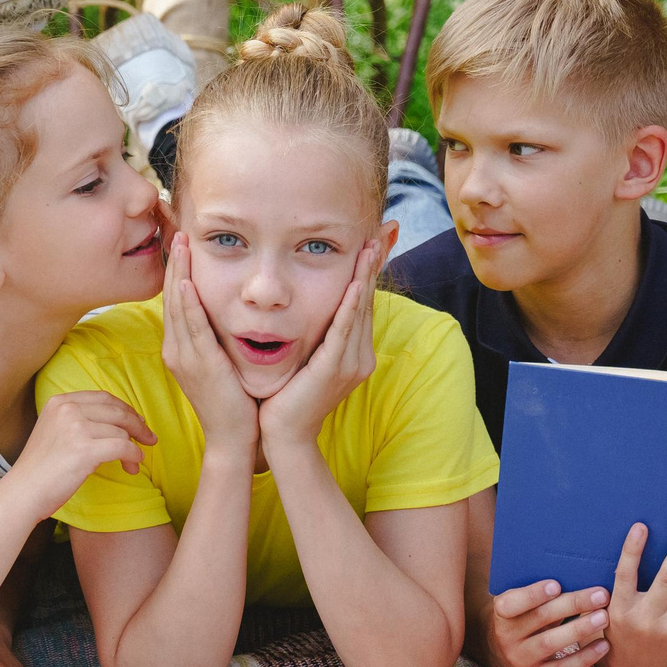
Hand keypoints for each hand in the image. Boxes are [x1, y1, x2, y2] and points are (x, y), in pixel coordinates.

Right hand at [9, 390, 155, 517]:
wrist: (23, 492)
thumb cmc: (41, 468)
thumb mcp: (54, 431)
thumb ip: (78, 420)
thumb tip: (120, 422)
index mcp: (60, 401)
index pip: (103, 397)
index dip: (125, 409)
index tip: (137, 421)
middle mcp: (68, 409)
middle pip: (117, 411)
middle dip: (137, 425)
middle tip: (149, 438)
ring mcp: (76, 428)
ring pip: (121, 431)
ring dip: (133, 448)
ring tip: (133, 464)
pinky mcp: (85, 449)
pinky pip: (123, 448)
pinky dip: (133, 456)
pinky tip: (133, 465)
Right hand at [159, 232, 258, 459]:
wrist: (233, 438)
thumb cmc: (232, 401)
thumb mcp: (218, 364)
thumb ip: (216, 339)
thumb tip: (224, 315)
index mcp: (180, 348)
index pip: (175, 301)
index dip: (176, 271)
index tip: (181, 244)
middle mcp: (176, 349)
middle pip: (171, 297)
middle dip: (174, 263)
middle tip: (177, 230)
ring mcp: (184, 357)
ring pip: (178, 306)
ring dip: (179, 272)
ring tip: (180, 243)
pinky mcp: (200, 365)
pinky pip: (192, 327)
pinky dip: (188, 303)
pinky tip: (187, 282)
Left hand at [256, 239, 381, 452]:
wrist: (284, 435)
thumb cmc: (288, 396)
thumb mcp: (306, 358)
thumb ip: (314, 335)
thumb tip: (309, 307)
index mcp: (354, 351)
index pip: (362, 301)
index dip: (369, 270)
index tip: (374, 240)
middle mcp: (360, 355)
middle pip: (366, 300)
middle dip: (373, 265)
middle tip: (381, 231)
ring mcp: (351, 363)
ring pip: (359, 311)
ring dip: (365, 276)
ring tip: (371, 246)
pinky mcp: (335, 369)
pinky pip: (344, 331)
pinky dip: (349, 306)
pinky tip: (355, 283)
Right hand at [484, 579, 610, 666]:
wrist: (500, 653)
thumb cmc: (523, 617)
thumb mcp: (521, 602)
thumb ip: (542, 592)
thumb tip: (580, 573)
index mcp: (501, 612)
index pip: (512, 603)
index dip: (533, 594)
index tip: (556, 584)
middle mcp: (506, 637)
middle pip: (540, 619)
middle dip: (572, 605)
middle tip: (601, 595)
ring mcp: (519, 660)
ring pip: (550, 644)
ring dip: (580, 630)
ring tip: (603, 617)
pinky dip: (584, 657)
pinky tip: (603, 644)